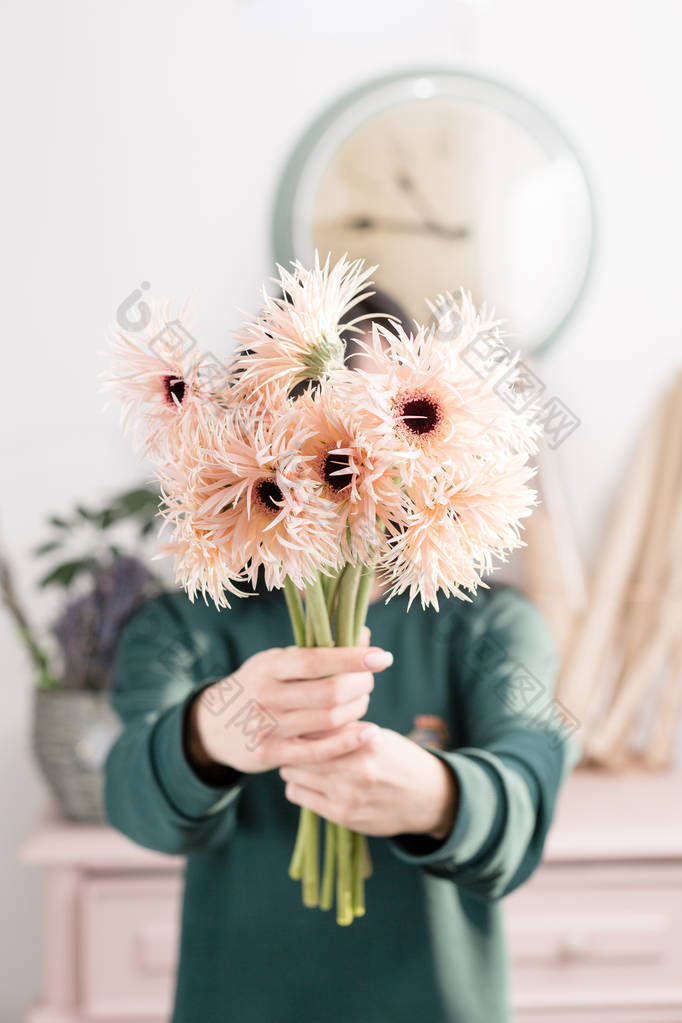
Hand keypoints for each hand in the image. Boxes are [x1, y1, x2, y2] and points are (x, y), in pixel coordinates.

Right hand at [186, 634, 391, 774]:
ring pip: (328, 720)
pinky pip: (319, 750)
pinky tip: (368, 731)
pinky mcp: (270, 754)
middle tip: (369, 682)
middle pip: (329, 693)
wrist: (213, 725)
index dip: (353, 659)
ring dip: (357, 710)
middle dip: (360, 686)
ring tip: (362, 702)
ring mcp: (267, 727)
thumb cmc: (258, 685)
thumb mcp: (277, 661)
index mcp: (269, 666)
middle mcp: (266, 695)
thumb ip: (317, 651)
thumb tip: (365, 635)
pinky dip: (349, 741)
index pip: (316, 660)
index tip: (382, 658)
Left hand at [279, 727, 458, 839]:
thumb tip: (304, 718)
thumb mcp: (377, 736)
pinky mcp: (342, 816)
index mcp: (366, 742)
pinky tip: (311, 782)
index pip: (315, 728)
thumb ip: (344, 730)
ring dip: (294, 767)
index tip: (298, 721)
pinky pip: (299, 797)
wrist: (427, 798)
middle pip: (298, 752)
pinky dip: (299, 787)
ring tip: (304, 762)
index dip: (302, 724)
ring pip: (292, 775)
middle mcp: (355, 769)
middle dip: (293, 746)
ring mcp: (348, 796)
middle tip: (295, 743)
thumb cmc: (398, 758)